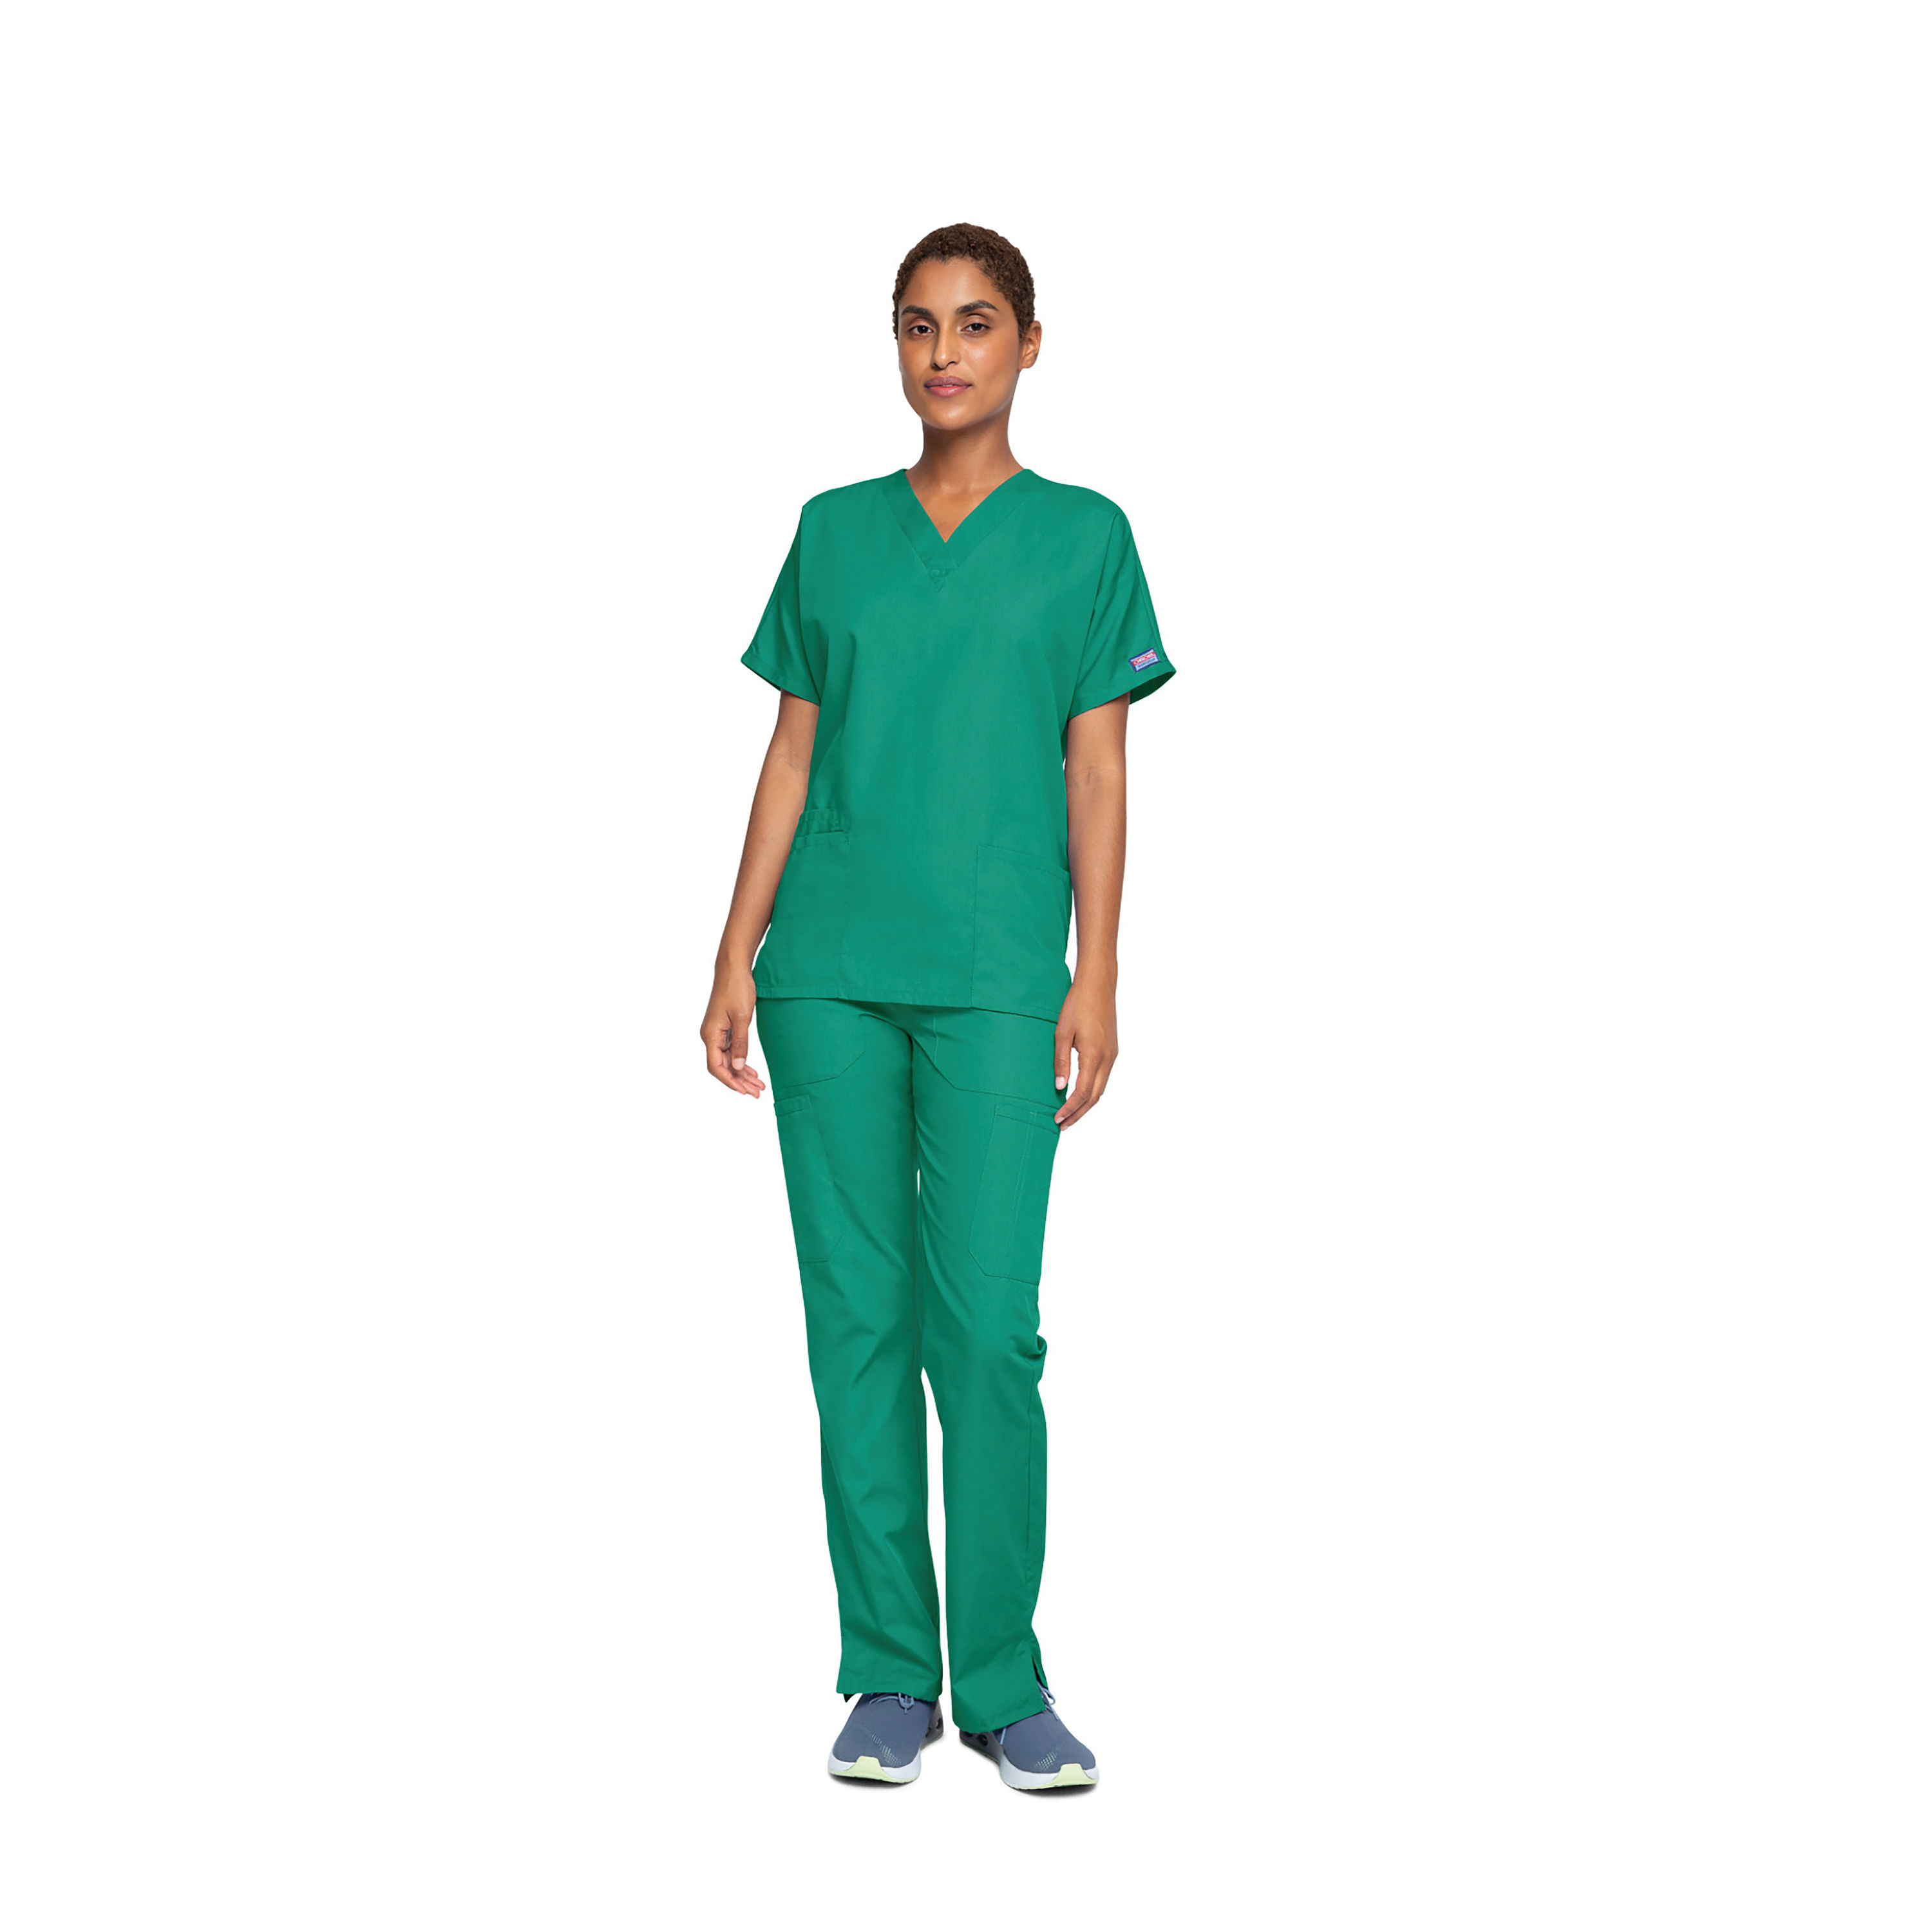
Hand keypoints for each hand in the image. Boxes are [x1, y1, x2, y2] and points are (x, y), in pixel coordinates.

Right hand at [700, 962, 765, 1096]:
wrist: (733, 968)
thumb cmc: (736, 988)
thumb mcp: (742, 1018)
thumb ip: (741, 1043)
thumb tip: (739, 1066)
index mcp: (710, 1035)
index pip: (716, 1067)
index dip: (730, 1081)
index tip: (744, 1092)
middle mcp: (710, 1036)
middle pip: (723, 1067)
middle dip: (739, 1081)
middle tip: (757, 1092)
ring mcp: (717, 1033)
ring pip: (728, 1060)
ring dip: (742, 1073)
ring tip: (758, 1085)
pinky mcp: (724, 1029)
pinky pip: (731, 1051)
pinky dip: (742, 1061)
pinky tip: (752, 1071)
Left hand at [1052, 975, 1117, 1127]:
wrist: (1099, 984)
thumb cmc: (1077, 1004)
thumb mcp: (1062, 1032)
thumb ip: (1061, 1061)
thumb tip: (1060, 1087)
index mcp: (1094, 1055)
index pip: (1082, 1093)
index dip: (1069, 1109)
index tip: (1056, 1119)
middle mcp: (1107, 1059)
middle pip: (1094, 1097)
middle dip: (1078, 1114)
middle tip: (1062, 1125)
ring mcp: (1112, 1055)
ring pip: (1101, 1089)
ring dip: (1086, 1104)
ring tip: (1070, 1114)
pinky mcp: (1112, 1050)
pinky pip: (1103, 1078)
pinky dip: (1092, 1091)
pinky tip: (1080, 1093)